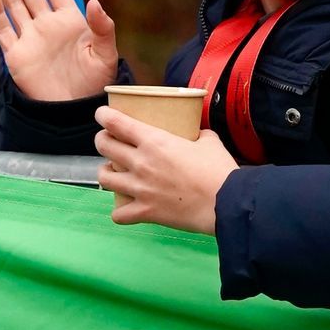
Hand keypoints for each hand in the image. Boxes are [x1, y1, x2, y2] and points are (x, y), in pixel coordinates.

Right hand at [0, 0, 118, 100]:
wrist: (75, 109)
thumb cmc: (95, 81)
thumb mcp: (105, 52)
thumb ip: (102, 26)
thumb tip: (93, 1)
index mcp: (69, 20)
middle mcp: (46, 24)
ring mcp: (30, 38)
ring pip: (13, 3)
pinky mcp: (17, 55)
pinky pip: (4, 30)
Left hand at [96, 111, 237, 233]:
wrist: (227, 203)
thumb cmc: (219, 170)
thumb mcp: (210, 141)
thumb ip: (198, 135)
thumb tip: (197, 134)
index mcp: (154, 141)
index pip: (116, 122)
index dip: (104, 115)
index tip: (102, 115)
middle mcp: (140, 163)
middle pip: (104, 146)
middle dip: (102, 140)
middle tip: (109, 141)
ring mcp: (140, 189)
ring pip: (104, 178)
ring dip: (106, 172)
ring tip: (113, 173)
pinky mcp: (145, 212)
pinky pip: (118, 214)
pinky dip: (119, 211)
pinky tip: (126, 207)